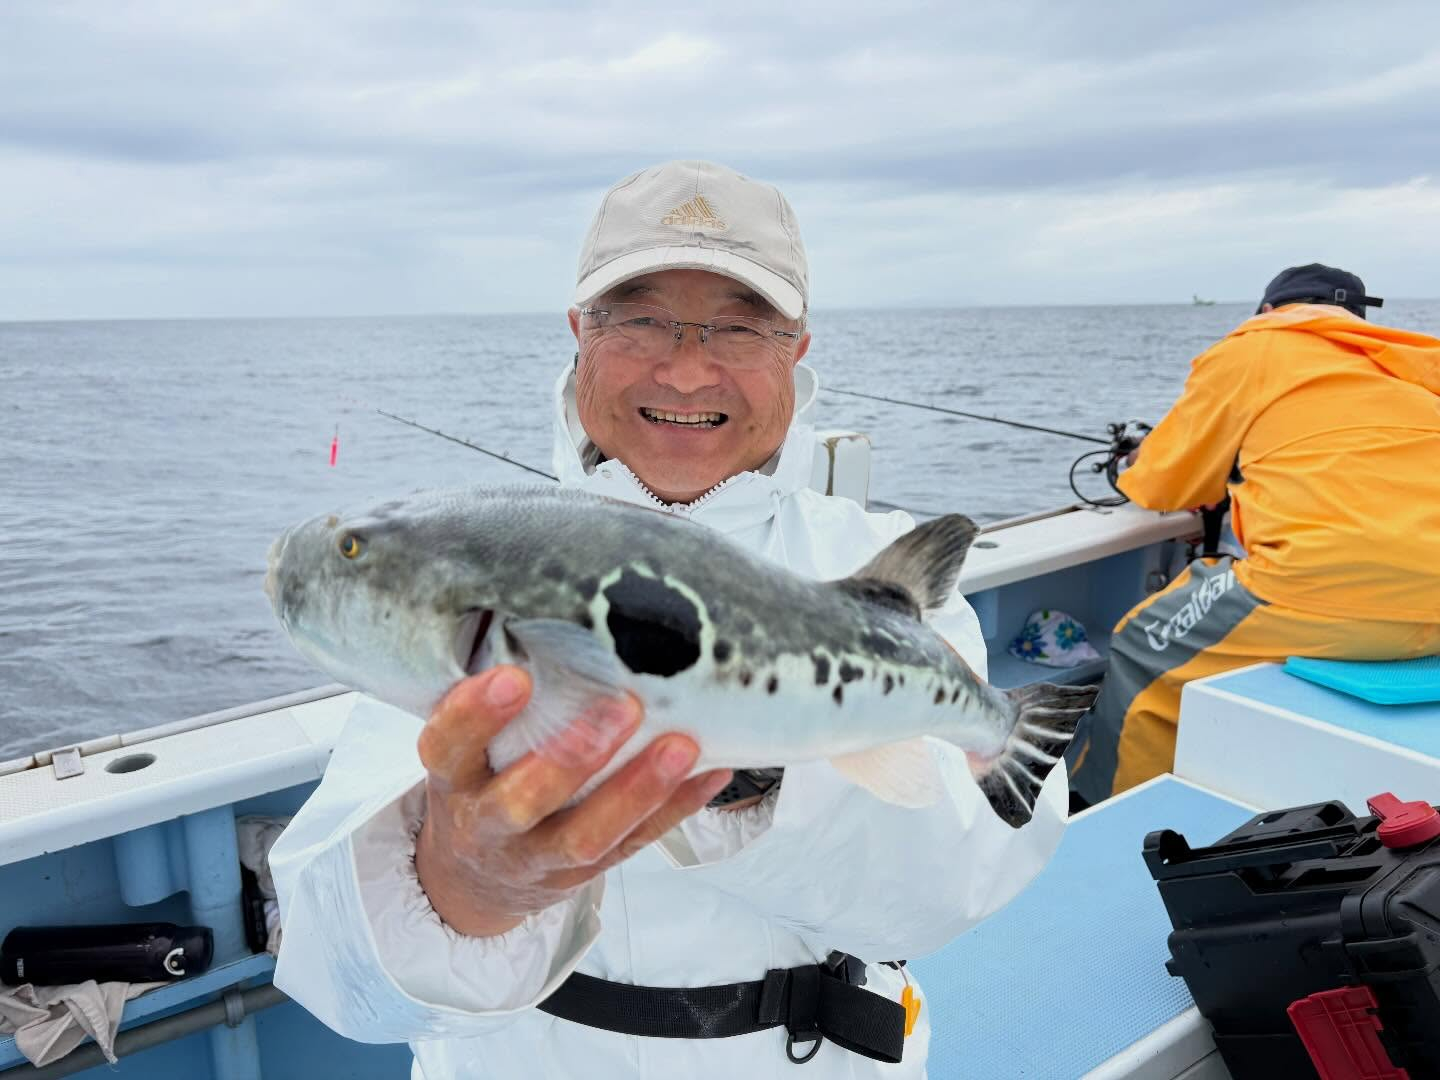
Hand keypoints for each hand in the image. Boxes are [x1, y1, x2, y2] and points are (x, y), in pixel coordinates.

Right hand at [414, 666, 731, 938]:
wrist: (475, 876)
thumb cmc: (479, 780)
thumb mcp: (463, 747)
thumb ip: (494, 702)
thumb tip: (559, 619)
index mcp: (453, 779)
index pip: (448, 747)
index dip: (475, 715)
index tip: (514, 675)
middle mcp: (488, 823)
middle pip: (523, 800)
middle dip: (572, 756)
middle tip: (623, 706)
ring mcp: (536, 856)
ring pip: (584, 835)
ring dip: (636, 789)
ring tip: (681, 745)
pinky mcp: (584, 871)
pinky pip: (634, 844)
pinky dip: (676, 807)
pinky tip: (712, 771)